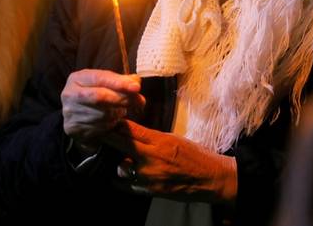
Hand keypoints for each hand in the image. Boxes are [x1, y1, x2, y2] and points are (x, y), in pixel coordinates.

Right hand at [62, 69, 143, 152]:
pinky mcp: (73, 128)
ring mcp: (69, 113)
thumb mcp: (104, 83)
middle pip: (99, 97)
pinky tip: (112, 120)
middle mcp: (69, 94)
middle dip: (122, 99)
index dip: (119, 83)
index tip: (136, 87)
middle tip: (138, 101)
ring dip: (118, 113)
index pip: (99, 78)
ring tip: (121, 111)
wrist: (76, 116)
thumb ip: (120, 81)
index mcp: (77, 78)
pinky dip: (110, 124)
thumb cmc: (94, 95)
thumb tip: (135, 81)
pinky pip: (99, 128)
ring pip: (102, 115)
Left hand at [103, 120, 237, 204]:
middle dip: (109, 138)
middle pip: (121, 144)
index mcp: (160, 141)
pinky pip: (127, 185)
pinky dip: (122, 180)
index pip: (131, 130)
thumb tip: (133, 134)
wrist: (211, 178)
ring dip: (118, 163)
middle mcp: (152, 158)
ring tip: (120, 160)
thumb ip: (153, 138)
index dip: (117, 125)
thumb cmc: (195, 156)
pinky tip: (122, 176)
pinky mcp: (150, 191)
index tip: (108, 121)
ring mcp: (149, 176)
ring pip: (120, 167)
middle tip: (101, 134)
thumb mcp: (174, 139)